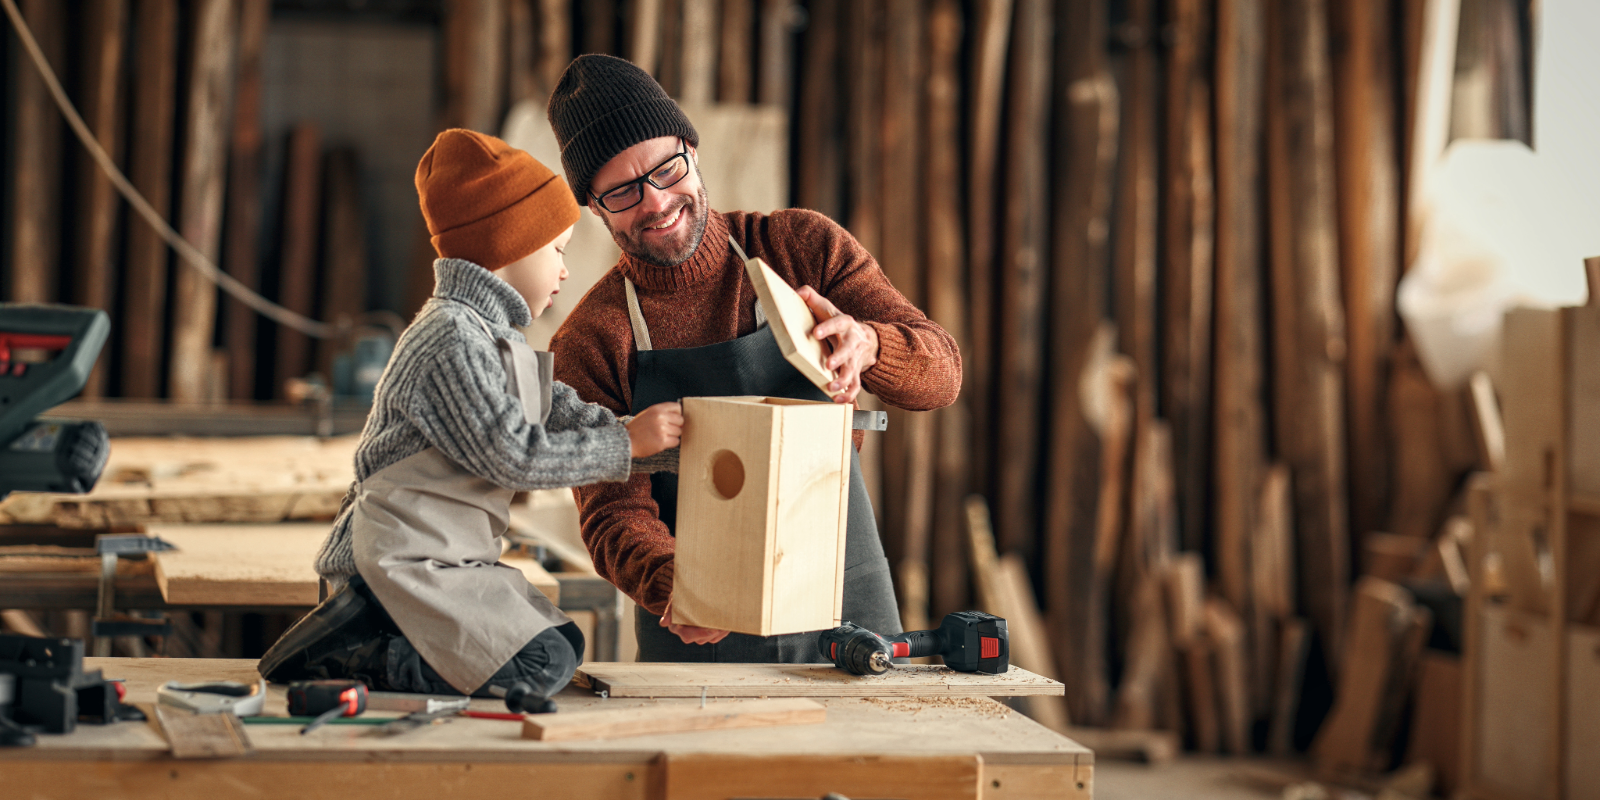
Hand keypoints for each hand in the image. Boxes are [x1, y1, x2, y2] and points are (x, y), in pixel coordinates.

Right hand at [626, 402, 682, 457]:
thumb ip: (662, 412)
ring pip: (679, 432)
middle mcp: (660, 418)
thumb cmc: (637, 428)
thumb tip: (679, 415)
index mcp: (657, 409)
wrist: (626, 441)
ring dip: (673, 435)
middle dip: (676, 426)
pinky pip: (676, 441)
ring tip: (662, 436)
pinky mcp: (662, 441)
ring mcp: (662, 430)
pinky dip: (671, 443)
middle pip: (681, 421)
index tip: (674, 419)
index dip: (678, 414)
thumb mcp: (648, 414)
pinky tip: (662, 442)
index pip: (678, 408)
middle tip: (667, 430)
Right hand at [660, 598, 730, 644]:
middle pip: (700, 640)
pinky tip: (726, 624)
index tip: (711, 629)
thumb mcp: (675, 597)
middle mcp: (687, 632)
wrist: (690, 589)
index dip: (700, 634)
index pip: (687, 636)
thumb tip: (664, 623)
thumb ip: (670, 609)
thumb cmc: (680, 593)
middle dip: (712, 633)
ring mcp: (698, 633)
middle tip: (722, 626)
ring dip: (720, 632)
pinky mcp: (708, 632)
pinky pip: (717, 637)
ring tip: (726, 623)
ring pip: (710, 639)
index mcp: (676, 626)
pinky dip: (723, 631)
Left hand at [796, 286, 878, 403]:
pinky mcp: (856, 373)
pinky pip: (855, 386)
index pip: (837, 322)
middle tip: (829, 364)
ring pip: (853, 371)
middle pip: (848, 349)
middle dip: (839, 357)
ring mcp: (855, 359)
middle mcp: (852, 342)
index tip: (815, 333)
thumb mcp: (827, 309)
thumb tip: (798, 292)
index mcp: (845, 324)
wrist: (868, 339)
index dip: (827, 327)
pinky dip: (849, 395)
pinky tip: (840, 401)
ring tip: (833, 388)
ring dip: (843, 380)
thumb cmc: (840, 324)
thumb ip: (812, 299)